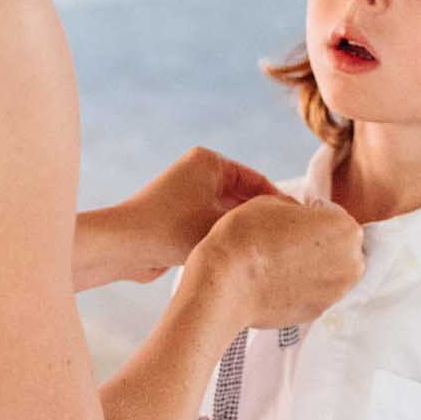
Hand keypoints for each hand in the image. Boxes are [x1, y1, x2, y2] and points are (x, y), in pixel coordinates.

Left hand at [112, 148, 280, 282]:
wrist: (122, 247)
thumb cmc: (169, 230)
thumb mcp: (220, 225)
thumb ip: (254, 223)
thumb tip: (282, 225)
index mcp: (209, 162)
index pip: (257, 180)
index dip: (278, 203)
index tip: (297, 224)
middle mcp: (198, 173)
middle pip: (243, 197)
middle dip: (260, 219)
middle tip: (286, 241)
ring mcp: (188, 195)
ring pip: (228, 215)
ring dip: (242, 231)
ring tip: (268, 252)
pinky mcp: (179, 217)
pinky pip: (212, 226)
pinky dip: (225, 239)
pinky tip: (243, 257)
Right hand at [201, 195, 362, 331]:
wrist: (226, 283)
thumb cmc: (247, 236)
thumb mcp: (273, 201)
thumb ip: (298, 208)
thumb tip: (302, 218)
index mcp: (346, 229)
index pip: (336, 217)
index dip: (314, 216)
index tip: (294, 222)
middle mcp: (350, 263)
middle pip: (341, 247)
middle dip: (322, 244)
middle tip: (289, 244)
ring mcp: (336, 292)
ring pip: (331, 273)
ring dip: (315, 267)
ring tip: (283, 264)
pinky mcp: (318, 312)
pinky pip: (316, 293)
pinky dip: (303, 288)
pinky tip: (279, 282)